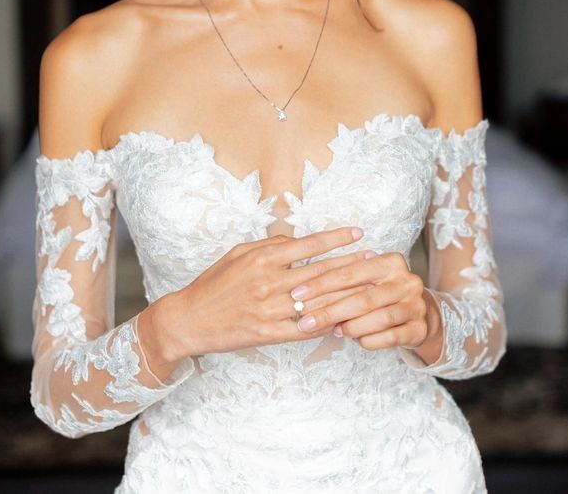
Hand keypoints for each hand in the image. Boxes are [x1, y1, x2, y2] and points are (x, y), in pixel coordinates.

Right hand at [150, 226, 372, 360]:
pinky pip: (304, 329)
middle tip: (377, 259)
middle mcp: (269, 281)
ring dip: (347, 294)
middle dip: (352, 265)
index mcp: (263, 257)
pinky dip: (327, 324)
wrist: (190, 319)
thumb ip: (270, 245)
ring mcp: (270, 309)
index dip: (337, 239)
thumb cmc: (215, 283)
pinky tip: (346, 320)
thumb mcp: (239, 253)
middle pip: (321, 272)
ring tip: (371, 287)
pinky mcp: (268, 333)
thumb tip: (297, 240)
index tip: (359, 234)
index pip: (309, 245)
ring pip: (318, 300)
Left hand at [290, 251, 431, 351]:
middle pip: (362, 297)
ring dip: (352, 327)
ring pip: (379, 318)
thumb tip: (303, 293)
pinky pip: (391, 337)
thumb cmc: (382, 293)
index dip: (321, 283)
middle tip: (305, 321)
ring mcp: (415, 305)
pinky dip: (370, 340)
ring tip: (334, 331)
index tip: (297, 294)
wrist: (421, 313)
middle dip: (330, 311)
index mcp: (390, 262)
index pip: (350, 272)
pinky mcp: (419, 329)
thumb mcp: (366, 280)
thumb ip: (342, 281)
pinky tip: (355, 341)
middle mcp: (406, 281)